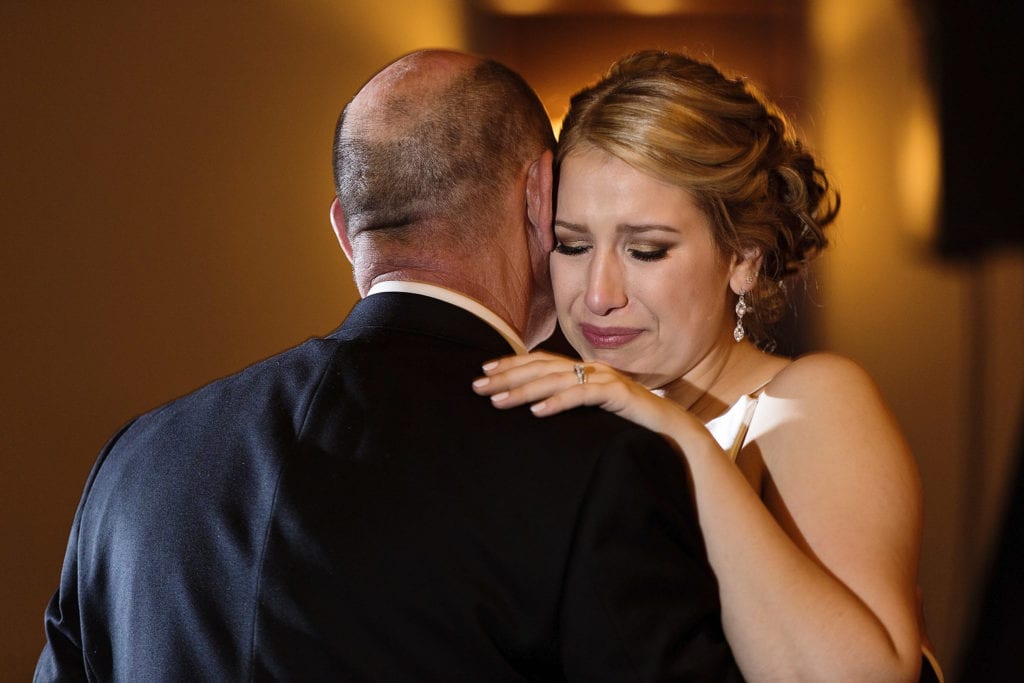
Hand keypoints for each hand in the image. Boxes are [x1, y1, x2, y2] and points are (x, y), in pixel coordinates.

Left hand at [472, 351, 697, 437]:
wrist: (675, 434)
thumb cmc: (631, 426)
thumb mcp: (593, 414)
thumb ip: (570, 404)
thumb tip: (536, 408)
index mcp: (584, 370)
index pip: (540, 362)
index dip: (511, 364)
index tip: (483, 371)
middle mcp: (592, 369)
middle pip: (542, 367)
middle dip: (507, 376)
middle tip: (477, 386)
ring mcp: (607, 380)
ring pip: (557, 380)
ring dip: (524, 389)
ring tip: (498, 401)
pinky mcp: (620, 395)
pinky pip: (584, 396)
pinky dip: (559, 402)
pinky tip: (537, 412)